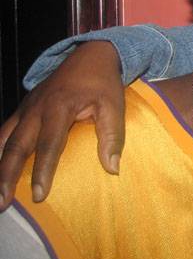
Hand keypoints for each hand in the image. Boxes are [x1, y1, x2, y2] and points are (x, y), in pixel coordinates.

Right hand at [0, 41, 125, 209]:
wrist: (89, 55)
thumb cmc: (103, 84)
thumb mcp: (115, 106)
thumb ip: (112, 136)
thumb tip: (112, 168)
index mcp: (59, 108)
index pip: (48, 146)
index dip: (42, 172)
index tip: (39, 196)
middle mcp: (36, 109)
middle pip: (16, 147)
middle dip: (6, 176)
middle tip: (1, 203)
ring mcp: (26, 108)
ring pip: (4, 140)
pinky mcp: (23, 109)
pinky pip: (5, 131)